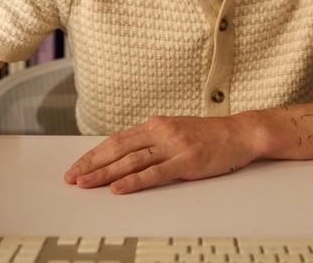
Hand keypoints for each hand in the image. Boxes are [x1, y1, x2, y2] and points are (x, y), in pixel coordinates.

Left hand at [64, 114, 259, 193]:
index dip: (94, 154)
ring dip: (105, 173)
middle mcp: (160, 132)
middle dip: (92, 164)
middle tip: (73, 177)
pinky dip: (133, 181)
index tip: (77, 166)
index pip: (116, 140)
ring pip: (131, 161)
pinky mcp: (186, 162)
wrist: (239, 134)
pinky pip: (154, 173)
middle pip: (118, 149)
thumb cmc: (208, 136)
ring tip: (86, 183)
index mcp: (155, 125)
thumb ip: (151, 141)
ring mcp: (173, 146)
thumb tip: (124, 155)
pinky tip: (118, 187)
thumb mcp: (174, 131)